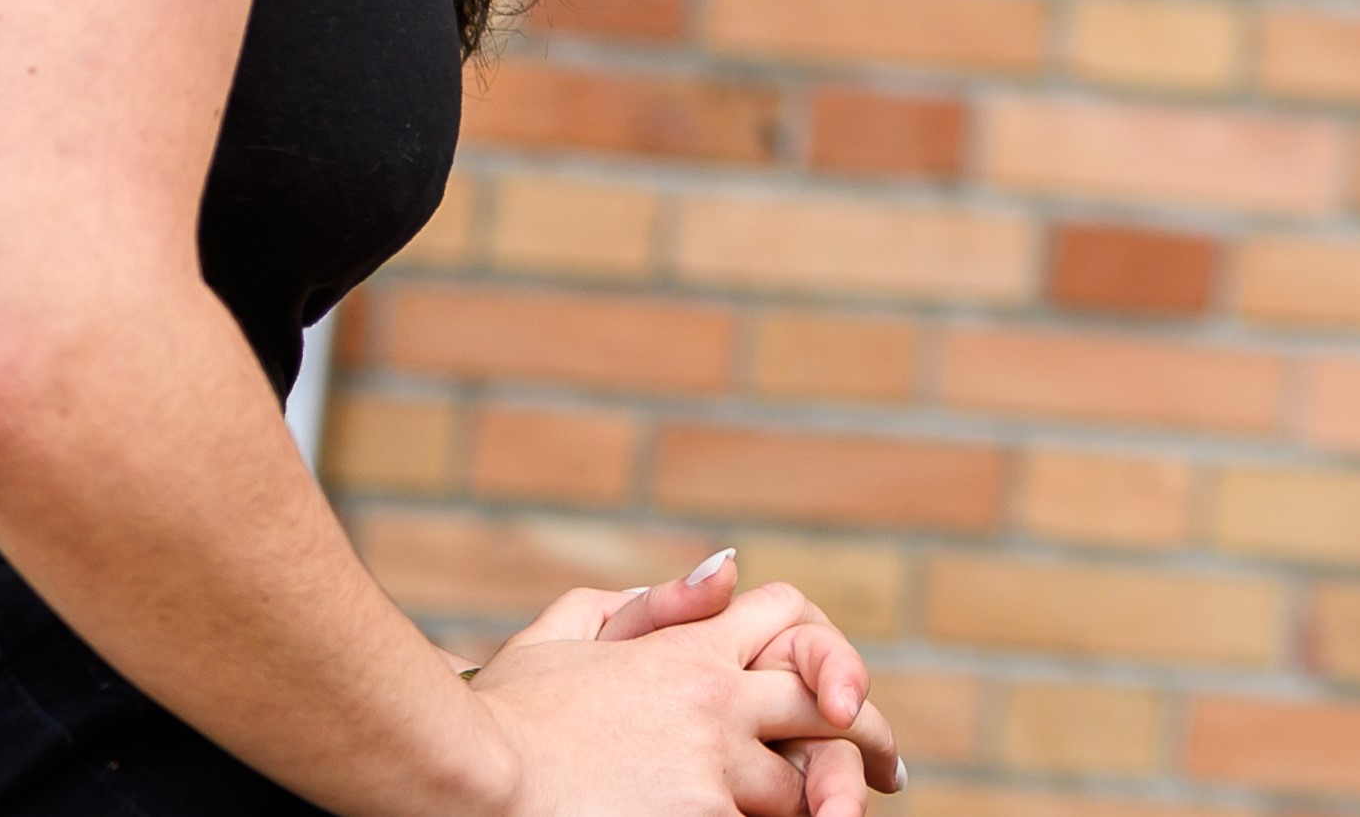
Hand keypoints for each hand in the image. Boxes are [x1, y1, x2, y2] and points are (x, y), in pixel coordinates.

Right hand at [464, 576, 874, 816]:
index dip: (820, 641)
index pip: (788, 617)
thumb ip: (648, 603)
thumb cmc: (501, 713)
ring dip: (816, 799)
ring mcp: (711, 776)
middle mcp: (716, 708)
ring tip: (844, 814)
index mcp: (688, 650)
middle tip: (889, 769)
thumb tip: (726, 568)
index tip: (842, 685)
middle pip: (827, 710)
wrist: (470, 781)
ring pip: (797, 786)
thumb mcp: (563, 633)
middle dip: (869, 736)